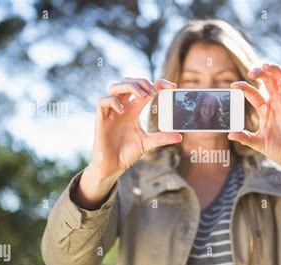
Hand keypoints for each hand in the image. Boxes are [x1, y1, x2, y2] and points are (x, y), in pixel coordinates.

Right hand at [74, 78, 181, 209]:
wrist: (112, 166)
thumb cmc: (126, 153)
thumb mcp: (147, 143)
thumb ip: (162, 138)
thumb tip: (180, 136)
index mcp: (133, 110)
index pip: (144, 89)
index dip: (157, 83)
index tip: (172, 86)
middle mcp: (122, 108)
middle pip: (128, 82)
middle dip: (141, 82)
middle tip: (153, 92)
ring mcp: (111, 112)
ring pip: (115, 87)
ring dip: (129, 86)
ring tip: (141, 96)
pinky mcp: (101, 119)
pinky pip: (102, 101)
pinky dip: (113, 101)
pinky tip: (123, 110)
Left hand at [229, 63, 280, 198]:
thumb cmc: (278, 150)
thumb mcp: (259, 144)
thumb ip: (246, 138)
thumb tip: (230, 134)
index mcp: (265, 110)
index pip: (253, 94)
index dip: (244, 87)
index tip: (233, 86)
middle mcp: (276, 104)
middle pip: (268, 82)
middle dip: (261, 73)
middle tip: (251, 72)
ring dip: (276, 72)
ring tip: (266, 66)